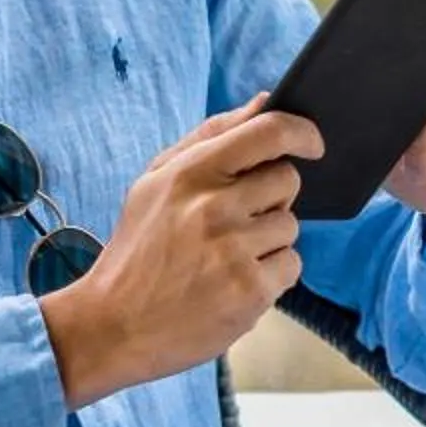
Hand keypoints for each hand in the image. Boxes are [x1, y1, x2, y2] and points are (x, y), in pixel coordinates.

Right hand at [41, 93, 323, 405]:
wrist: (112, 325)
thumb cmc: (138, 248)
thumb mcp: (157, 180)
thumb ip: (212, 135)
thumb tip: (265, 101)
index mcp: (191, 173)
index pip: (269, 132)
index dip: (302, 132)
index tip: (313, 143)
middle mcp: (215, 207)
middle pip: (288, 180)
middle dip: (273, 197)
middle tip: (238, 220)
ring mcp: (234, 251)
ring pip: (290, 226)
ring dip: (269, 241)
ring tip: (226, 258)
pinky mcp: (250, 291)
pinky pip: (291, 266)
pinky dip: (271, 276)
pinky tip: (233, 283)